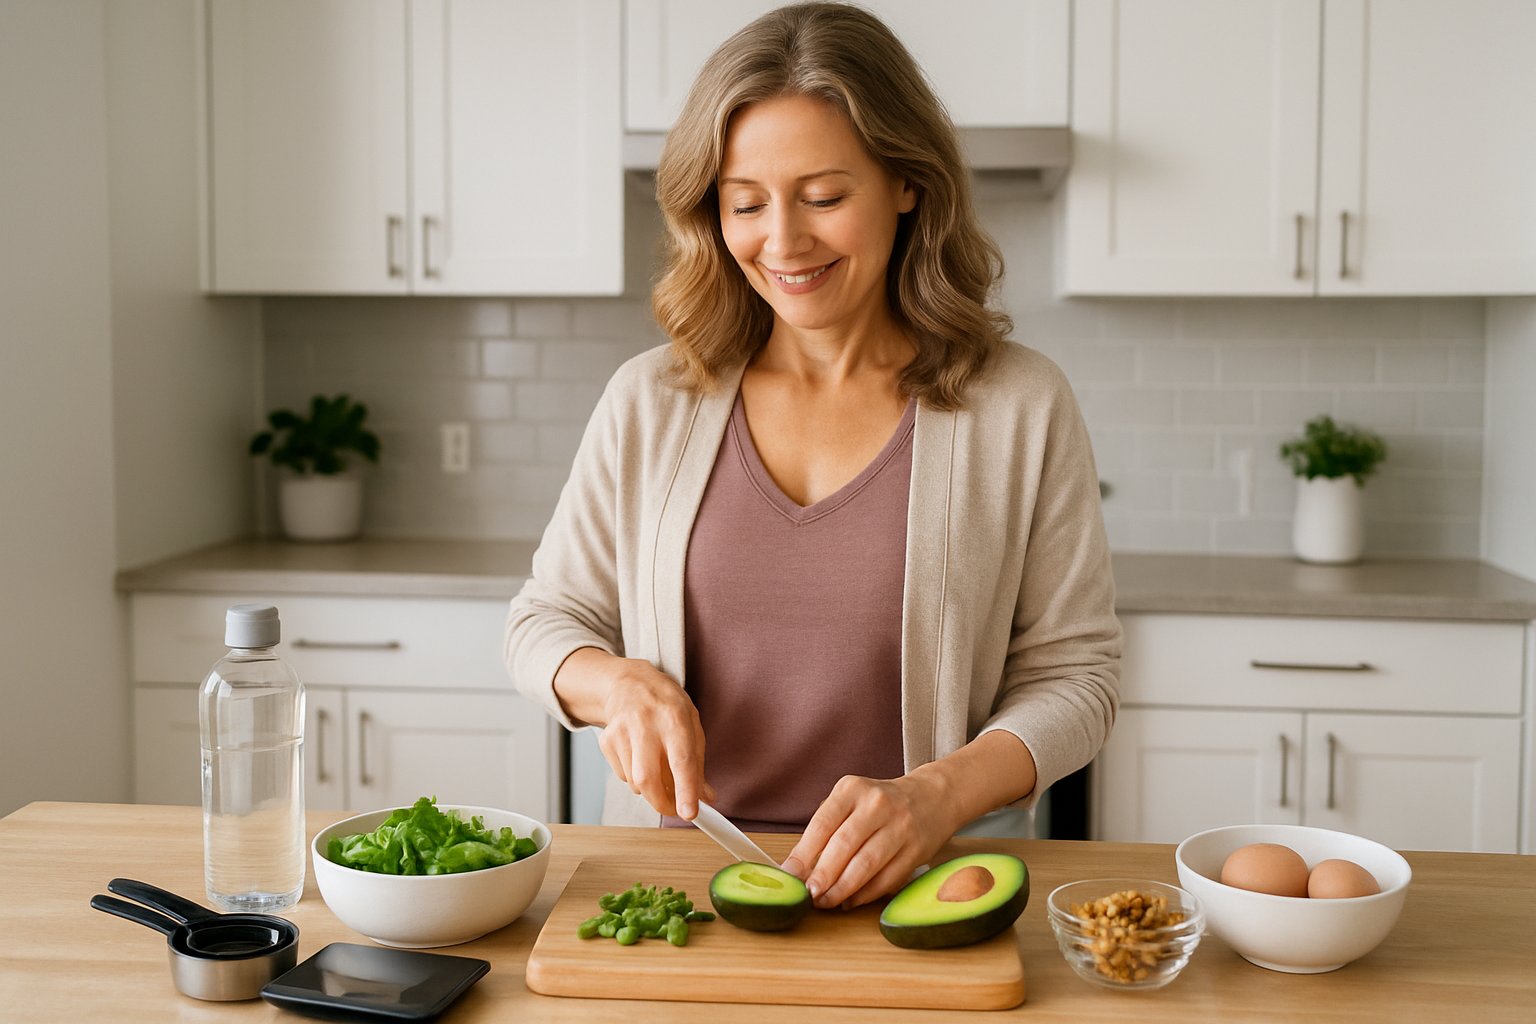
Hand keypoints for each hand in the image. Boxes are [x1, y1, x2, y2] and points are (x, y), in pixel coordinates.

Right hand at [596, 658, 713, 819]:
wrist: (629, 683)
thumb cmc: (666, 705)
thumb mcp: (691, 725)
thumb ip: (698, 764)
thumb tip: (706, 798)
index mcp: (674, 718)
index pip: (681, 760)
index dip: (686, 790)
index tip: (690, 813)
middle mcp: (645, 723)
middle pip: (648, 778)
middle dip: (662, 803)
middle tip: (675, 809)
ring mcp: (621, 731)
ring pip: (635, 782)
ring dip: (650, 788)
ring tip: (659, 768)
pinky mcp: (606, 740)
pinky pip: (622, 776)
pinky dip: (635, 778)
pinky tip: (640, 757)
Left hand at [780, 773, 956, 910]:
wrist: (932, 797)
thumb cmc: (880, 804)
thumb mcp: (852, 800)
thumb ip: (827, 828)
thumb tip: (798, 868)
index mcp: (853, 789)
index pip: (822, 823)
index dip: (804, 854)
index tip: (791, 876)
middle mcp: (877, 804)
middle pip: (844, 846)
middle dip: (823, 875)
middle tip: (809, 894)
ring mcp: (900, 827)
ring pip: (866, 865)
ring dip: (842, 889)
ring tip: (826, 901)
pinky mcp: (917, 849)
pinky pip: (887, 878)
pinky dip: (865, 895)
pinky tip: (850, 901)